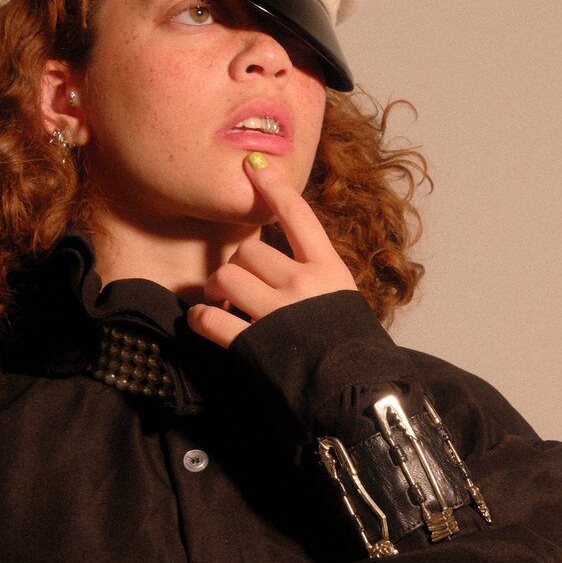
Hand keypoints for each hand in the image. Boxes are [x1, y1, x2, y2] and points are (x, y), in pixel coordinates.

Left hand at [187, 153, 357, 347]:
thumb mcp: (344, 305)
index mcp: (328, 270)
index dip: (273, 186)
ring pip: (226, 276)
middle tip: (238, 286)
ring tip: (223, 305)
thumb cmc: (355, 354)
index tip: (254, 164)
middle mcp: (302, 284)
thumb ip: (317, 283)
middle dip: (238, 266)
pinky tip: (207, 324)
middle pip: (249, 250)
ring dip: (217, 290)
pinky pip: (211, 318)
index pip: (297, 215)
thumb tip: (286, 274)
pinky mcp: (252, 343)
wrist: (359, 398)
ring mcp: (276, 312)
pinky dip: (202, 320)